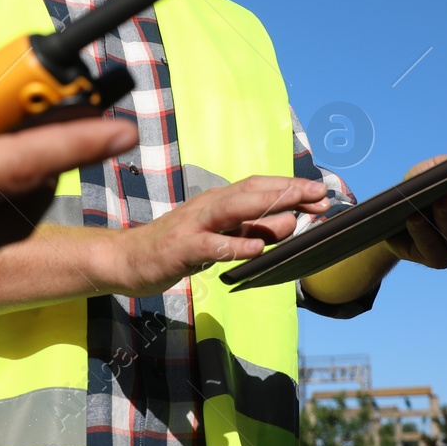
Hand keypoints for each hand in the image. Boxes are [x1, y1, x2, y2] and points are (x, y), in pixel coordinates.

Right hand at [101, 176, 329, 297]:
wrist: (125, 259)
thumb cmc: (175, 248)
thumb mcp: (220, 238)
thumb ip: (251, 231)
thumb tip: (291, 224)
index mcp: (218, 201)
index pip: (258, 186)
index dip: (289, 186)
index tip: (320, 192)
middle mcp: (207, 206)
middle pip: (251, 191)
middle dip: (286, 191)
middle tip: (319, 194)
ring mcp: (192, 225)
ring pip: (232, 210)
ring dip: (265, 209)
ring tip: (295, 213)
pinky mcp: (179, 248)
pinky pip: (209, 245)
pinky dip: (233, 245)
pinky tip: (255, 250)